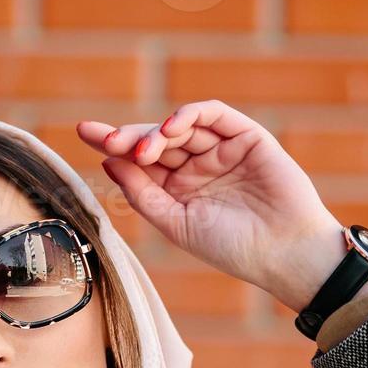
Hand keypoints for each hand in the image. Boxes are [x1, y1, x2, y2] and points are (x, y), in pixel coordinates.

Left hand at [76, 99, 345, 312]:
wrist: (282, 253)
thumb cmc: (231, 247)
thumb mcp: (175, 223)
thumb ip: (142, 193)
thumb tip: (108, 162)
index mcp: (178, 189)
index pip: (140, 161)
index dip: (113, 145)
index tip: (85, 132)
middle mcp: (197, 166)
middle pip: (155, 140)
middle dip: (128, 136)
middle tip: (105, 138)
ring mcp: (221, 149)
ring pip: (181, 126)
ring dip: (157, 132)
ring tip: (143, 150)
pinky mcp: (246, 136)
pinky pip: (213, 115)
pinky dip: (189, 115)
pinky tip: (170, 127)